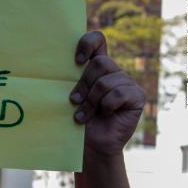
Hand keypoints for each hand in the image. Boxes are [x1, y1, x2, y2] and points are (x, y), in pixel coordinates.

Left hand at [70, 31, 144, 156]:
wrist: (88, 147)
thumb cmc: (74, 121)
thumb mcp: (67, 98)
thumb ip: (66, 81)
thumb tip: (51, 66)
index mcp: (95, 67)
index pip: (97, 40)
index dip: (88, 43)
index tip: (76, 61)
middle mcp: (113, 72)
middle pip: (100, 63)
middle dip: (83, 84)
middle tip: (74, 101)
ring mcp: (127, 83)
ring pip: (106, 81)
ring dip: (91, 101)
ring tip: (83, 115)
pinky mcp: (137, 97)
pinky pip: (119, 94)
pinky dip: (106, 106)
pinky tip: (104, 115)